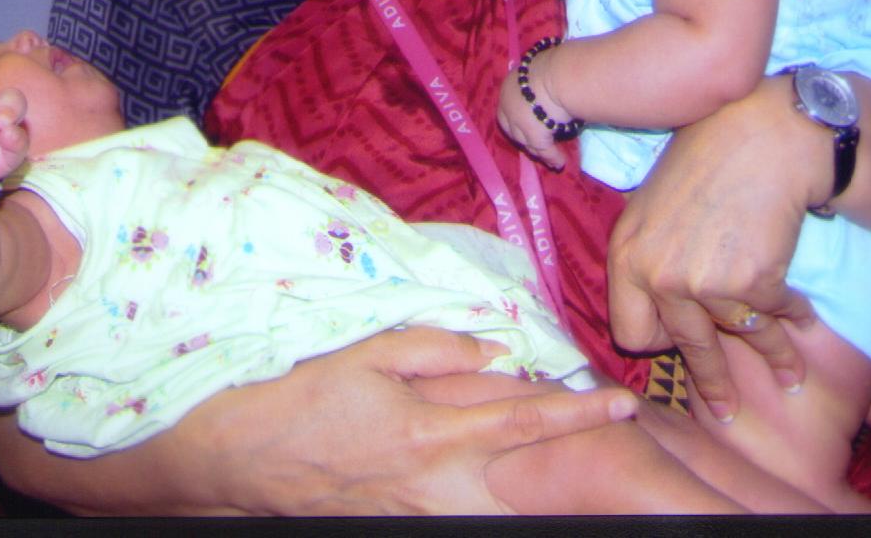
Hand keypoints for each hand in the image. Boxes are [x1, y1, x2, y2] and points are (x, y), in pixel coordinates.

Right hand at [172, 326, 635, 513]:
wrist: (246, 457)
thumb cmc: (305, 397)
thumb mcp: (368, 354)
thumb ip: (435, 349)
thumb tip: (491, 349)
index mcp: (433, 433)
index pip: (524, 418)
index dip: (578, 411)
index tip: (624, 404)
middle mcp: (437, 484)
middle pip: (528, 484)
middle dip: (573, 468)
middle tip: (608, 441)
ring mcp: (421, 513)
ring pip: (500, 508)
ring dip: (533, 487)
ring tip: (560, 468)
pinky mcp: (402, 525)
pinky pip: (463, 514)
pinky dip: (489, 499)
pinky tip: (493, 480)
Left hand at [496, 53, 570, 168]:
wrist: (560, 74)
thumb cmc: (556, 63)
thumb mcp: (543, 66)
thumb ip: (544, 75)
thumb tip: (554, 73)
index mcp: (510, 86)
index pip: (507, 107)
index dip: (514, 117)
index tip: (526, 122)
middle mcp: (508, 106)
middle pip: (512, 128)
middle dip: (522, 137)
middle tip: (535, 144)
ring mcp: (520, 123)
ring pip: (526, 142)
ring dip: (538, 151)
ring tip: (550, 159)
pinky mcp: (534, 136)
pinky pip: (545, 150)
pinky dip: (553, 157)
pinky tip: (560, 163)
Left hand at [606, 75, 820, 421]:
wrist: (761, 139)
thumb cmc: (704, 163)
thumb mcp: (649, 206)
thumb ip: (646, 258)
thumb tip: (651, 306)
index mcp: (626, 258)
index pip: (630, 332)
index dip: (657, 340)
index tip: (675, 348)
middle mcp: (658, 277)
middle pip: (683, 351)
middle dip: (713, 384)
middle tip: (727, 413)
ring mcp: (704, 284)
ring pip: (736, 343)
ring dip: (772, 362)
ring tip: (789, 380)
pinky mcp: (752, 284)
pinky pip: (774, 319)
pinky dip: (795, 321)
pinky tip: (805, 321)